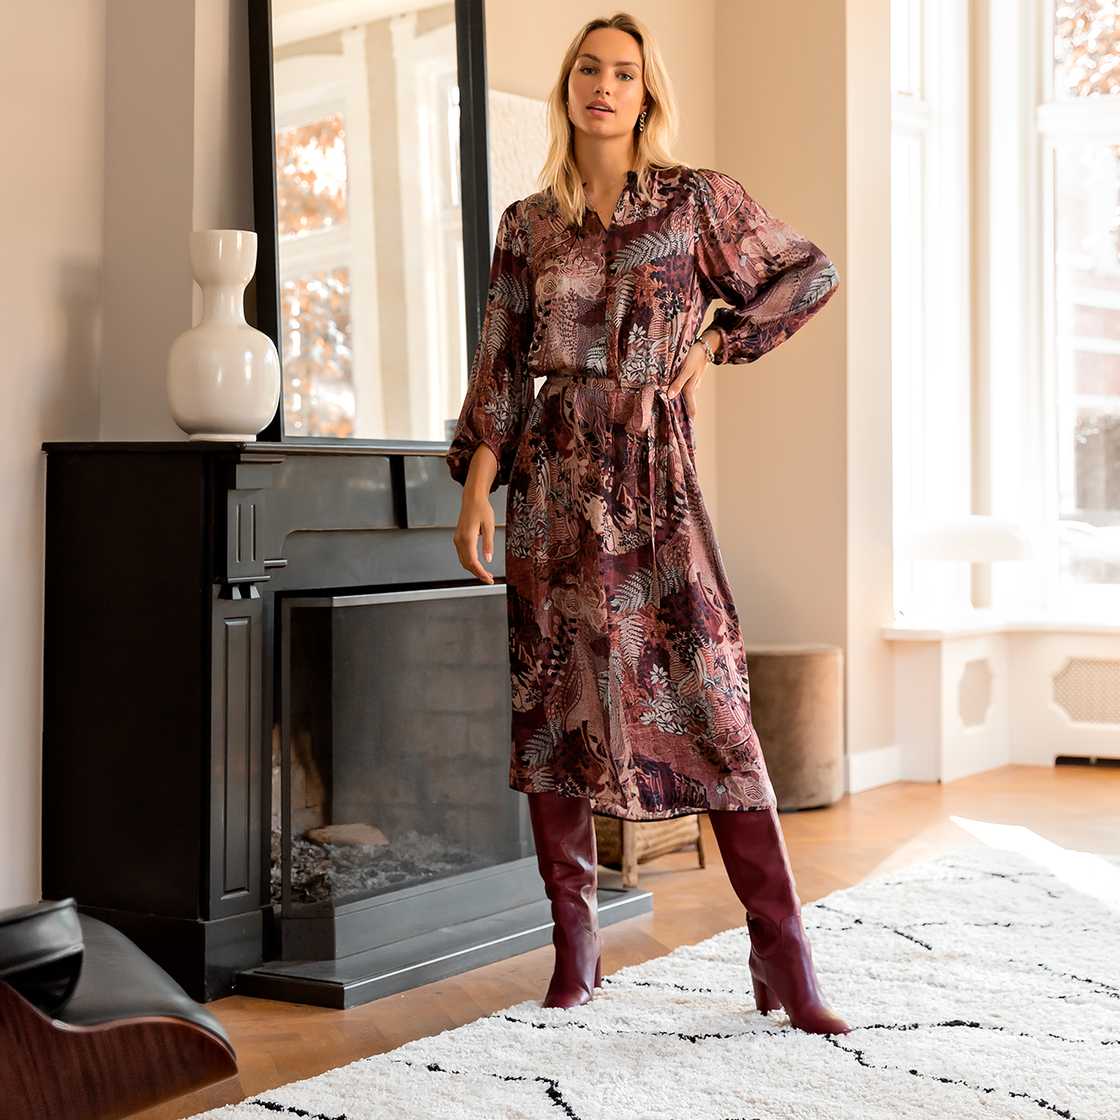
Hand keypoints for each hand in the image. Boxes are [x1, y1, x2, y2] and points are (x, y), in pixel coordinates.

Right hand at [453, 449, 497, 582]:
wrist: (472, 499)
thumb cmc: (482, 509)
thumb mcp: (489, 526)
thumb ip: (488, 544)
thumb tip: (488, 559)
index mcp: (468, 538)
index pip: (473, 562)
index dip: (480, 573)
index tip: (489, 579)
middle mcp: (460, 540)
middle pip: (467, 564)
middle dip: (478, 574)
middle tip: (489, 579)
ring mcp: (457, 539)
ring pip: (464, 561)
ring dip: (474, 569)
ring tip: (486, 574)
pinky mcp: (458, 538)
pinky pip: (462, 555)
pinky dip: (470, 562)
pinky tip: (478, 565)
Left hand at [666, 332, 715, 416]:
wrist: (706, 344)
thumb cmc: (695, 356)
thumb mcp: (685, 370)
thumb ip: (678, 383)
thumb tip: (670, 396)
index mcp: (691, 387)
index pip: (690, 407)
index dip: (688, 417)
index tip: (687, 427)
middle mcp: (693, 386)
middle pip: (687, 402)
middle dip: (682, 411)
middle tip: (677, 421)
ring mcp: (693, 381)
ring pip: (686, 394)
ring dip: (680, 400)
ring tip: (672, 408)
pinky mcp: (691, 376)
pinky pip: (685, 386)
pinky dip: (680, 390)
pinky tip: (674, 391)